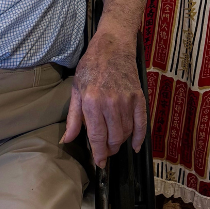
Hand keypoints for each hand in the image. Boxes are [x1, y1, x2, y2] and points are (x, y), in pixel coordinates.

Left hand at [61, 31, 146, 166]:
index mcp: (92, 102)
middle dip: (109, 149)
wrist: (113, 45)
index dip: (98, 154)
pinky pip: (142, 123)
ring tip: (114, 142)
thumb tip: (67, 140)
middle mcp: (110, 103)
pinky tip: (135, 145)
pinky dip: (140, 137)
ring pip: (126, 133)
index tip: (99, 163)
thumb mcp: (76, 89)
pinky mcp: (139, 97)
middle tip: (105, 152)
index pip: (97, 137)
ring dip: (120, 142)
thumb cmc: (91, 66)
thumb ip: (74, 117)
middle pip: (114, 138)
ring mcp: (127, 100)